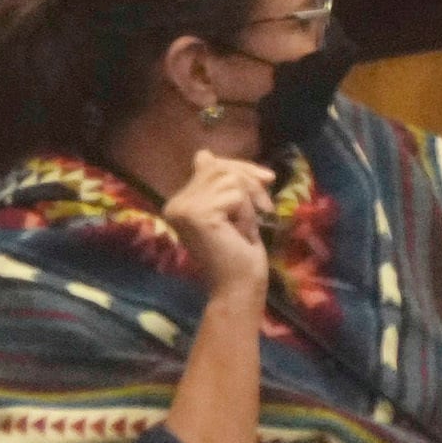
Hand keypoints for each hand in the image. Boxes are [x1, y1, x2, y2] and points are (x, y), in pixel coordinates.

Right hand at [161, 150, 275, 298]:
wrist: (238, 289)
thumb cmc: (240, 254)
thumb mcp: (231, 209)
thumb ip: (218, 183)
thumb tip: (204, 152)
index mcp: (179, 202)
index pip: (207, 163)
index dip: (239, 168)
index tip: (267, 180)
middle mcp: (174, 203)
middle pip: (219, 166)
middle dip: (250, 182)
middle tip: (266, 208)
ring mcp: (183, 208)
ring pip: (229, 178)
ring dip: (248, 202)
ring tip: (246, 227)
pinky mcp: (198, 214)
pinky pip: (235, 195)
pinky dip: (247, 213)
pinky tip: (241, 234)